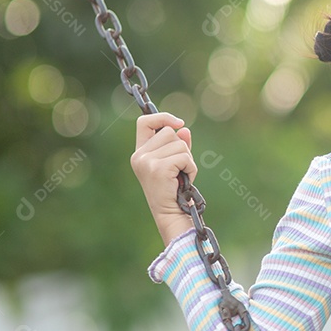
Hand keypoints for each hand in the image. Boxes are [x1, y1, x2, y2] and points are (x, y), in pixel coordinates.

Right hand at [131, 112, 196, 244]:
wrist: (171, 212)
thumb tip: (183, 128)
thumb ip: (178, 145)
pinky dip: (191, 168)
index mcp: (140, 152)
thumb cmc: (174, 189)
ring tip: (181, 176)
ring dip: (188, 160)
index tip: (179, 123)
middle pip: (169, 132)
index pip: (145, 122)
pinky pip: (184, 157)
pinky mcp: (158, 168)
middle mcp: (139, 155)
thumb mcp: (175, 163)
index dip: (163, 117)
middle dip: (182, 147)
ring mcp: (146, 161)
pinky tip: (184, 180)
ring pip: (180, 144)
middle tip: (179, 168)